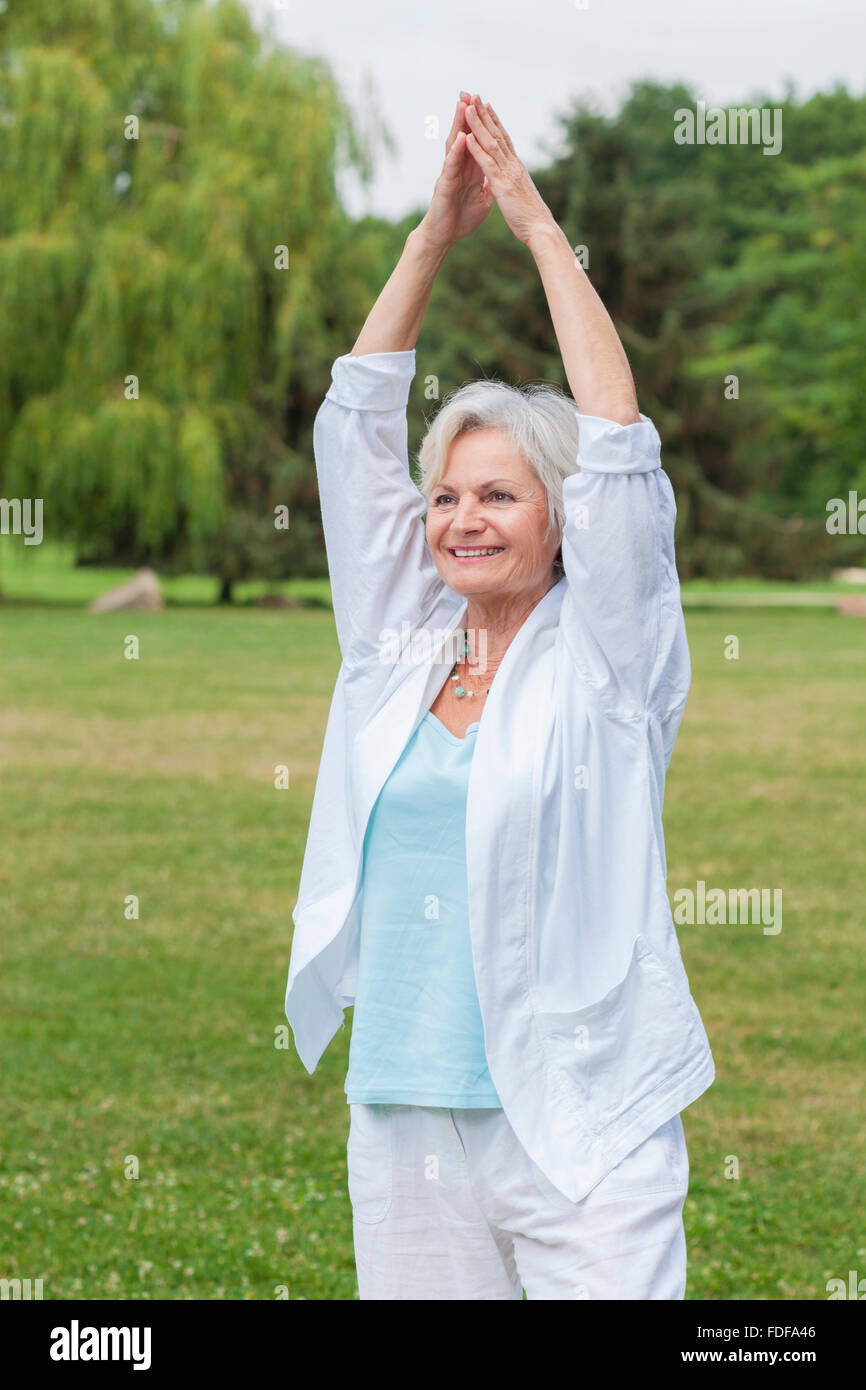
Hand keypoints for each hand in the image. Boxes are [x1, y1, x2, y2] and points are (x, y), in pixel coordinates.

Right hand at [416, 92, 495, 250]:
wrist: (445, 237)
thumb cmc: (461, 218)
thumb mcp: (483, 199)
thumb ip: (490, 184)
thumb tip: (500, 175)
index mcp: (470, 170)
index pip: (476, 141)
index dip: (480, 124)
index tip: (486, 105)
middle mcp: (458, 168)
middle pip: (463, 136)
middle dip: (467, 115)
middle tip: (470, 94)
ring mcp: (450, 174)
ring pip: (454, 145)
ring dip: (458, 125)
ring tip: (463, 105)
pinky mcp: (444, 185)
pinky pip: (451, 166)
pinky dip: (456, 152)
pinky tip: (461, 139)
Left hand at [464, 101, 554, 244]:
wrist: (541, 230)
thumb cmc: (531, 218)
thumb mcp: (521, 196)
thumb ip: (515, 184)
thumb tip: (514, 181)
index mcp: (516, 168)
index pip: (504, 140)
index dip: (495, 121)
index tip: (486, 106)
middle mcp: (514, 165)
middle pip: (498, 134)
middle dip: (485, 114)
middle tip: (474, 94)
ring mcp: (509, 173)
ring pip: (491, 143)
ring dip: (479, 124)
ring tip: (468, 107)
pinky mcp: (503, 185)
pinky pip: (488, 164)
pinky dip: (477, 149)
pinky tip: (467, 137)